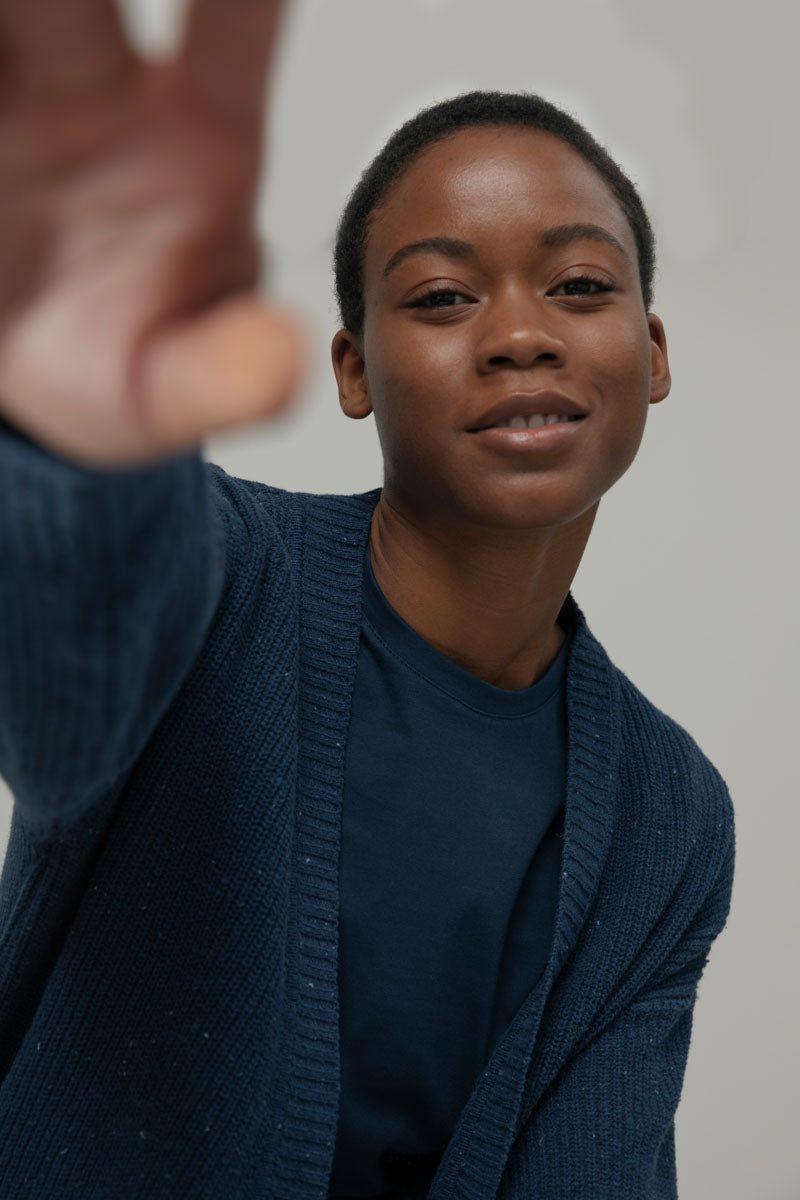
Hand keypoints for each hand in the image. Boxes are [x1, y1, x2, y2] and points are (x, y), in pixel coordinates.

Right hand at [0, 0, 304, 466]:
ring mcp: (25, 87)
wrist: (33, 371)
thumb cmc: (120, 364)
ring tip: (15, 8)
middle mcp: (106, 85)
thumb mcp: (168, 393)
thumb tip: (276, 356)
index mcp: (201, 137)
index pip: (233, 26)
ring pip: (14, 9)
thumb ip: (225, 379)